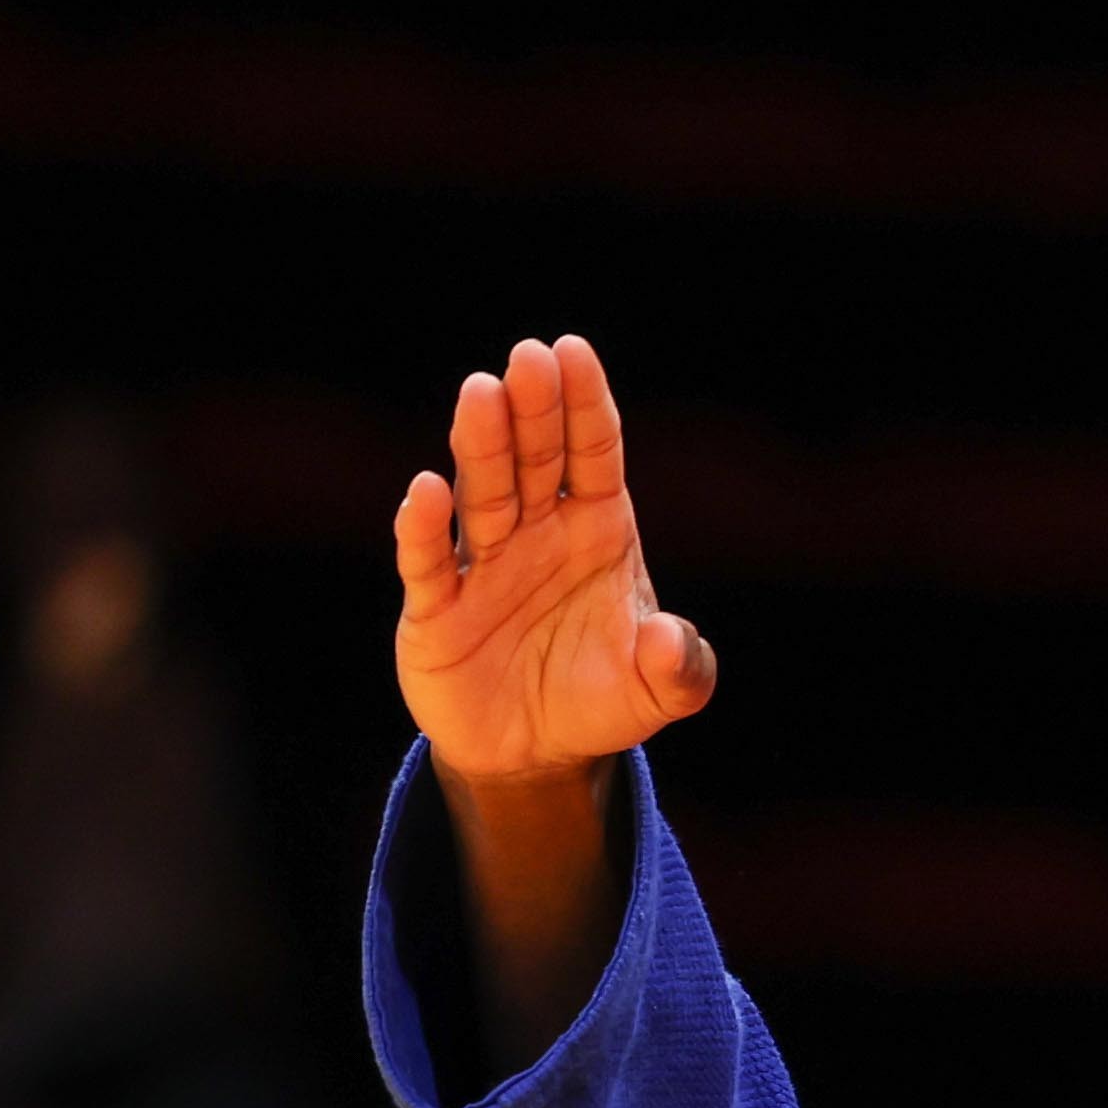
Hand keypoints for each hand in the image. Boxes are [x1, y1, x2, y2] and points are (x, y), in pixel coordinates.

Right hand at [389, 334, 712, 784]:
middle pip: (535, 459)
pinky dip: (426, 529)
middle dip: (532, 409)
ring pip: (482, 493)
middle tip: (527, 359)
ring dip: (481, 446)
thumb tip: (671, 640)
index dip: (584, 405)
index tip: (573, 353)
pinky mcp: (436, 609)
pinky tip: (426, 492)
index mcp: (597, 530)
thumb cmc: (600, 699)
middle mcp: (537, 532)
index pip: (593, 453)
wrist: (537, 755)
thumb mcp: (658, 691)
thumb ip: (681, 667)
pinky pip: (430, 562)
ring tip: (480, 393)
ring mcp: (483, 564)